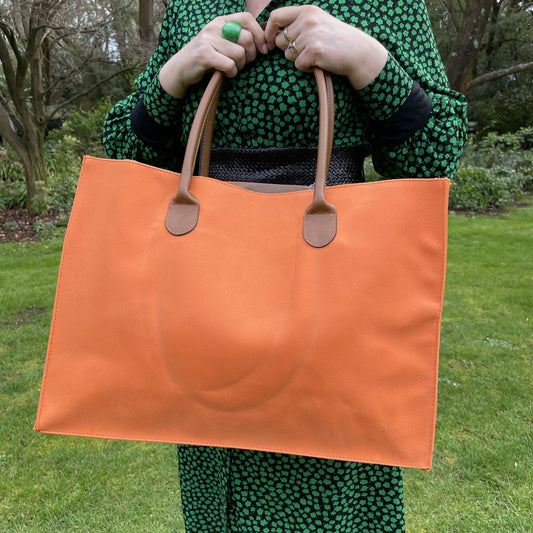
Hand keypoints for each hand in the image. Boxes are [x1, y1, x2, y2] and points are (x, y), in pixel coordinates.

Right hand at [159, 13, 267, 98]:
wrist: (180, 69)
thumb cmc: (206, 58)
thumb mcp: (221, 43)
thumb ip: (238, 39)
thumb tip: (264, 43)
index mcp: (221, 21)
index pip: (247, 18)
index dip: (260, 34)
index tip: (264, 50)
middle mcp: (214, 26)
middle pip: (247, 39)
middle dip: (250, 56)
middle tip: (242, 64)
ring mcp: (208, 39)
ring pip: (239, 53)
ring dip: (240, 66)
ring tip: (232, 69)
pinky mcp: (204, 54)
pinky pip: (229, 64)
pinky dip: (232, 72)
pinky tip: (226, 74)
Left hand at [264, 6, 387, 89]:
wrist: (359, 53)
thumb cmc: (337, 41)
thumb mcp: (318, 23)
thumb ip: (298, 25)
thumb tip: (272, 36)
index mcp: (307, 11)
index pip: (276, 16)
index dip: (268, 31)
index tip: (269, 43)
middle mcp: (307, 20)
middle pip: (279, 41)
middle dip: (289, 50)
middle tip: (307, 51)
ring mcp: (310, 35)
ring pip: (288, 55)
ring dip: (299, 60)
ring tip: (317, 56)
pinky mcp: (314, 51)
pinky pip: (298, 65)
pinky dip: (307, 68)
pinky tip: (320, 63)